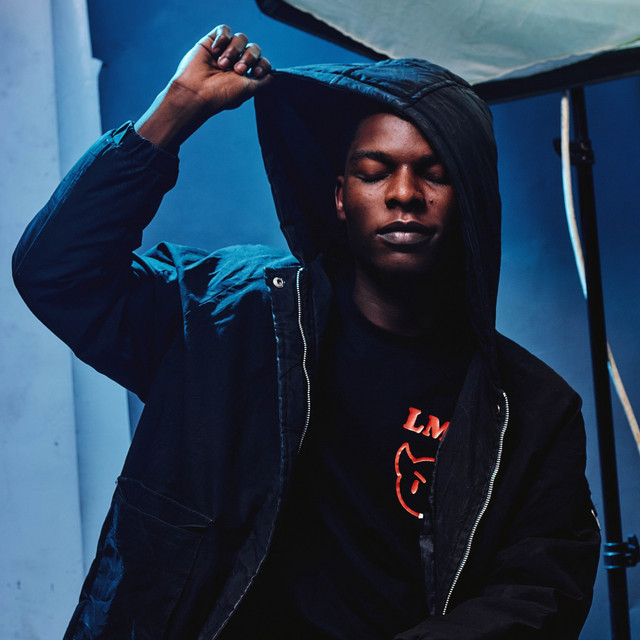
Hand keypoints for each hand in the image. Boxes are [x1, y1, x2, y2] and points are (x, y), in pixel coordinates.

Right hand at [135, 25, 271, 149]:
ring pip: (241, 38)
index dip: (262, 65)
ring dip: (234, 50)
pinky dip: (223, 38)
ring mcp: (225, 52)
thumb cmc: (222, 95)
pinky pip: (225, 29)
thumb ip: (264, 82)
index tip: (256, 74)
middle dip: (249, 58)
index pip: (263, 62)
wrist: (197, 92)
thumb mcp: (249, 90)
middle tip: (237, 70)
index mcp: (247, 75)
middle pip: (254, 48)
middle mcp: (237, 62)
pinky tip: (216, 51)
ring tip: (222, 64)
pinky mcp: (212, 42)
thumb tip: (273, 75)